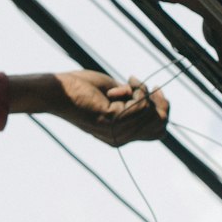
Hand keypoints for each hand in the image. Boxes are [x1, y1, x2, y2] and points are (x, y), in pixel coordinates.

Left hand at [8, 69, 168, 145]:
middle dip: (159, 100)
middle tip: (139, 84)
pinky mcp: (112, 121)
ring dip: (141, 91)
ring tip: (124, 83)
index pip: (158, 132)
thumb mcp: (115, 95)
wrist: (58, 91)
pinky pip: (140, 104)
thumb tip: (154, 97)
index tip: (155, 88)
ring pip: (151, 111)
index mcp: (121, 135)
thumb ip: (133, 100)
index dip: (163, 110)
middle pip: (160, 124)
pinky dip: (134, 90)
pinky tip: (115, 88)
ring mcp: (116, 132)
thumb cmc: (81, 89)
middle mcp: (120, 138)